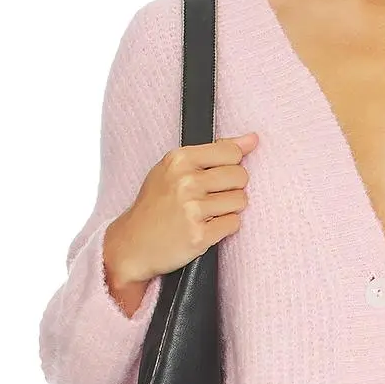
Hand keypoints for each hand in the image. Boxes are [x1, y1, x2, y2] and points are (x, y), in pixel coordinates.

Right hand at [105, 132, 259, 289]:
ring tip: (206, 213)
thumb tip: (252, 139)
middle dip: (232, 188)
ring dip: (228, 209)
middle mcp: (186, 181)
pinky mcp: (200, 235)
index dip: (231, 165)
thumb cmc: (155, 206)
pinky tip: (205, 227)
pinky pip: (234, 224)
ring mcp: (192, 209)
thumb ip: (215, 151)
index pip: (231, 152)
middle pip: (240, 176)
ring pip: (241, 201)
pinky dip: (224, 228)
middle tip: (210, 197)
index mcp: (179, 159)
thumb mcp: (175, 169)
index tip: (218, 175)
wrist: (132, 244)